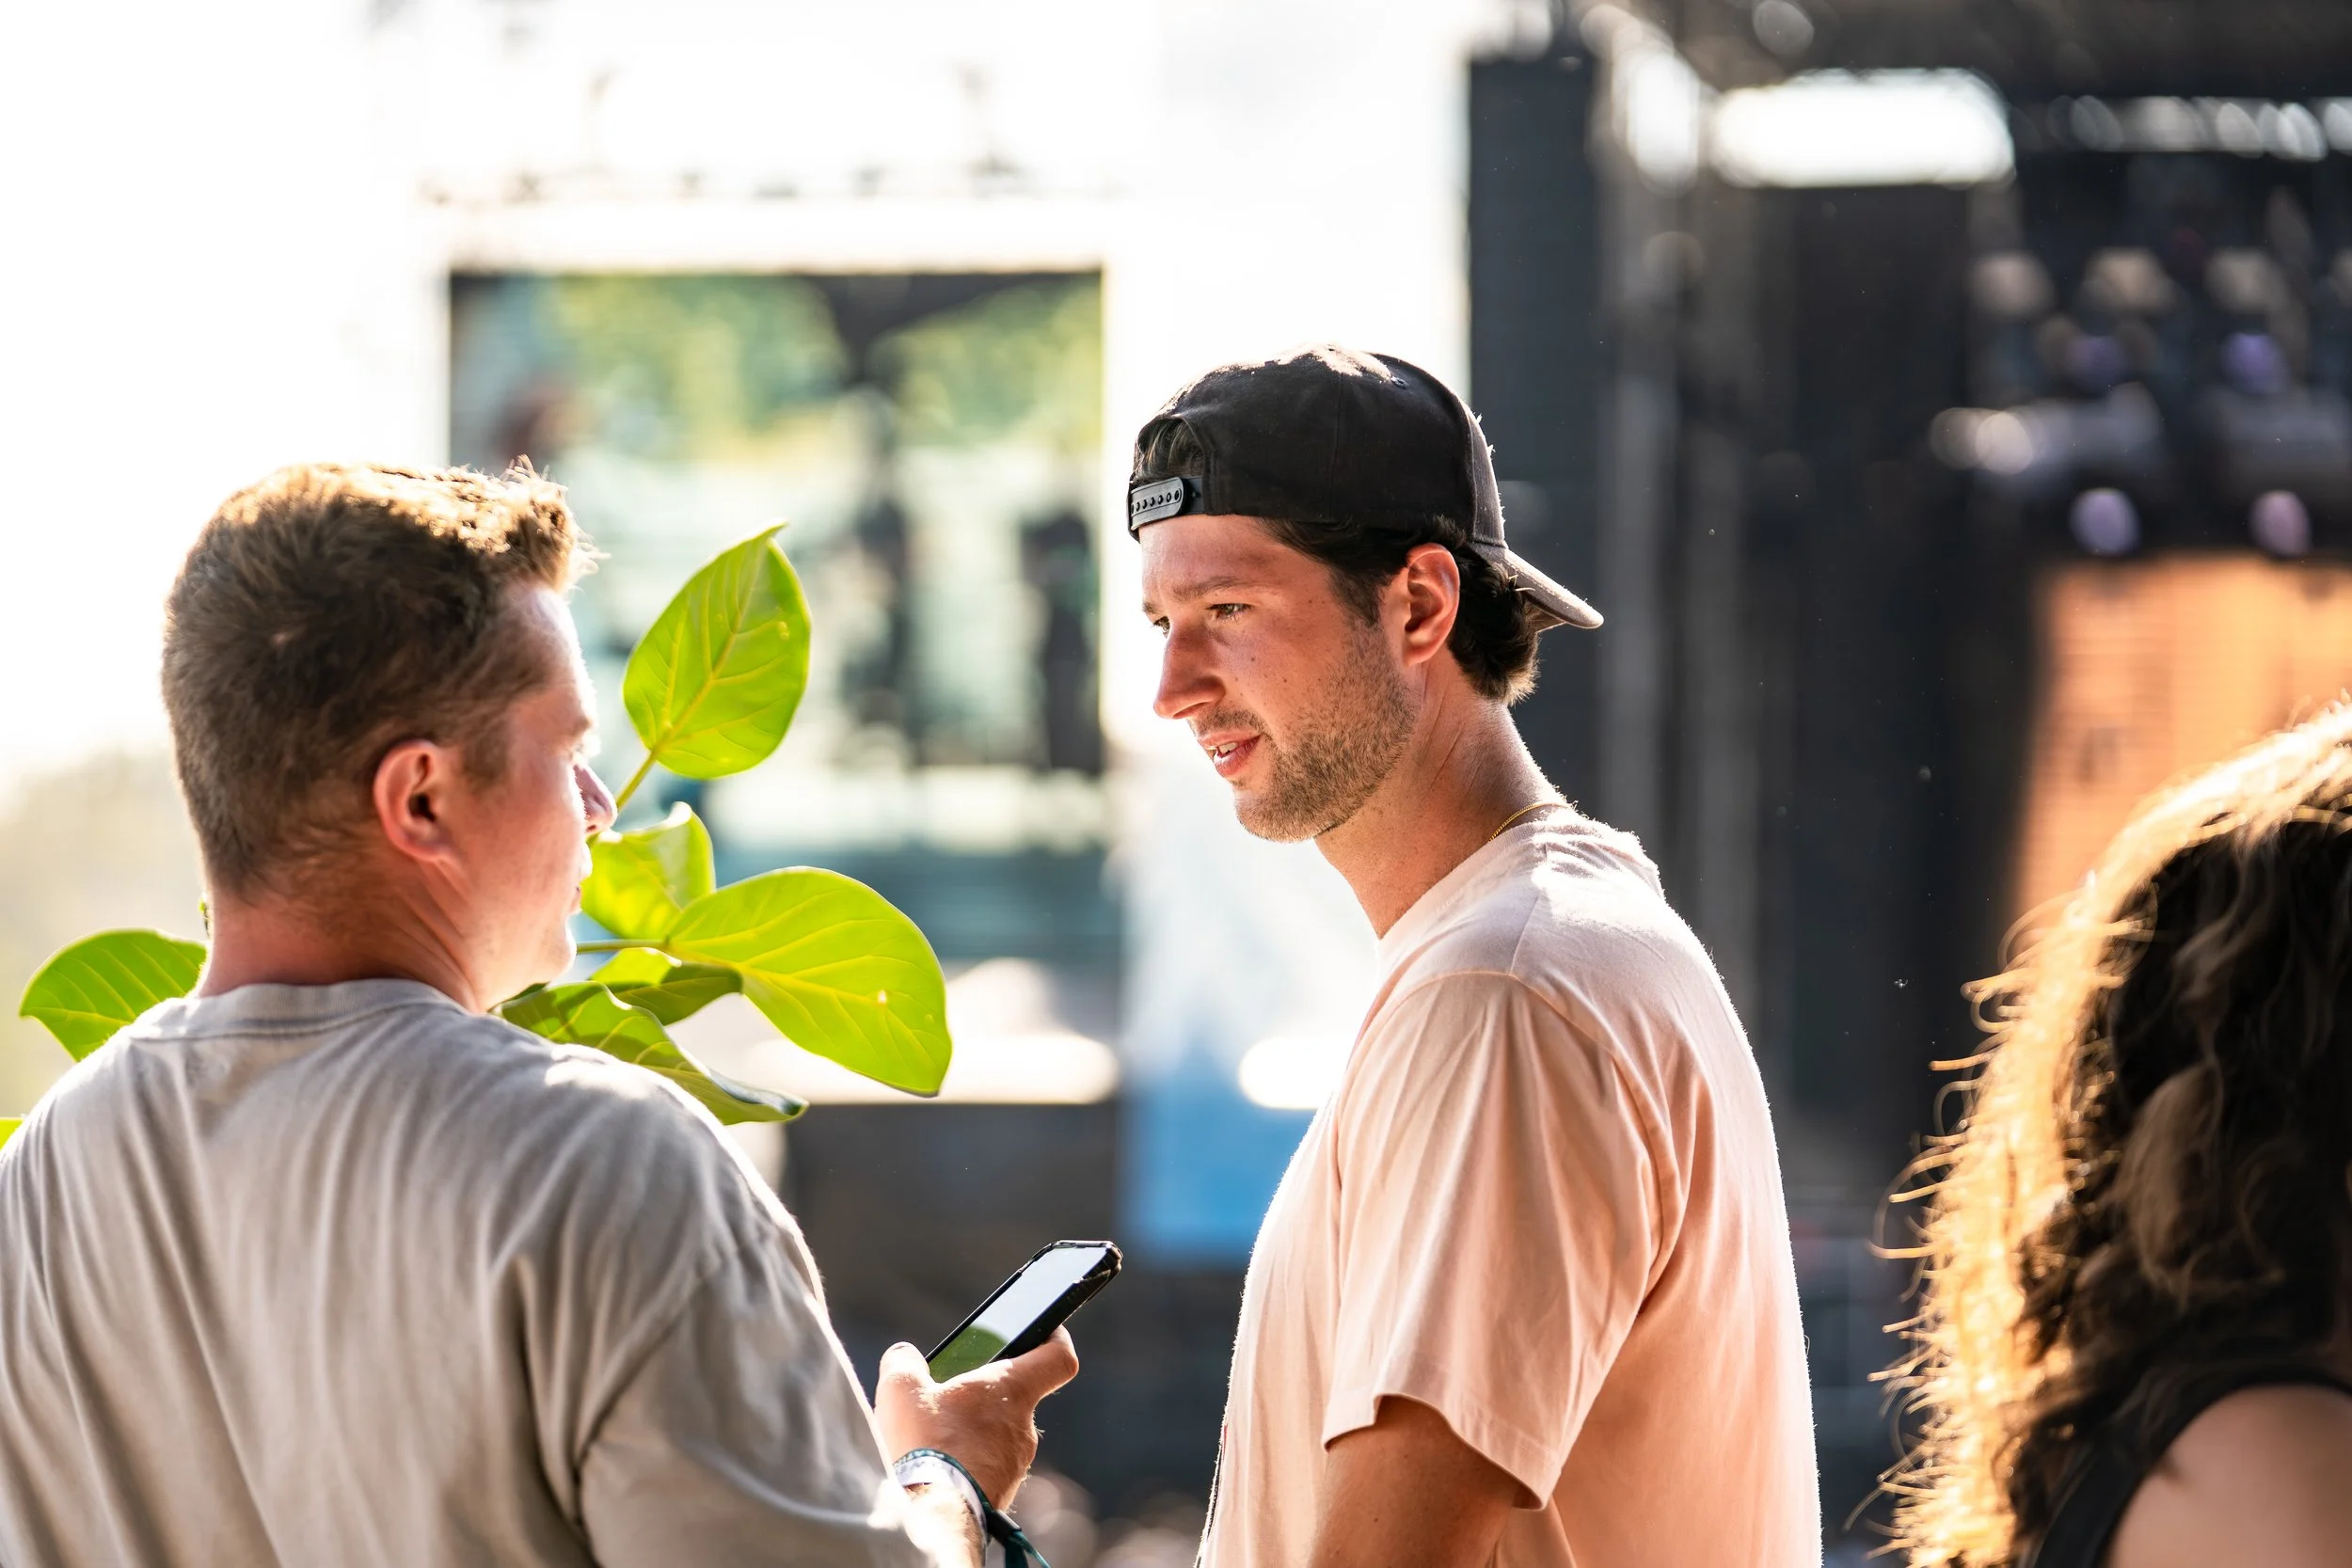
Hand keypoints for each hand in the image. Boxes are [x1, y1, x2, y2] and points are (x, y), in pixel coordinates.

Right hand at [876, 1330, 1079, 1507]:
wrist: (933, 1517)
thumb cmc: (926, 1445)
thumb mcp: (901, 1390)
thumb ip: (905, 1363)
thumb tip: (905, 1358)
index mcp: (1012, 1389)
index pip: (1059, 1358)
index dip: (1055, 1340)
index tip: (1044, 1332)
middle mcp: (1023, 1426)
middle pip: (1017, 1397)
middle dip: (986, 1393)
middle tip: (951, 1394)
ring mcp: (1015, 1463)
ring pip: (1000, 1435)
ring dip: (974, 1430)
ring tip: (934, 1435)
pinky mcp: (1000, 1493)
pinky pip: (989, 1467)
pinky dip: (969, 1461)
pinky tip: (937, 1466)